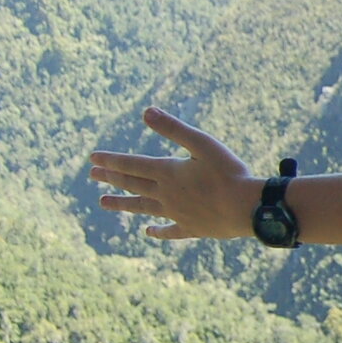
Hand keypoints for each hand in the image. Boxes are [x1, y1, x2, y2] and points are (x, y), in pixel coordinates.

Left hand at [87, 108, 257, 240]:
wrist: (248, 208)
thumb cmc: (229, 172)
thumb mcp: (202, 143)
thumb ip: (173, 128)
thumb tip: (146, 110)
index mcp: (168, 172)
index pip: (132, 165)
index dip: (111, 161)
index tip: (93, 158)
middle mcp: (166, 194)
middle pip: (133, 185)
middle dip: (112, 178)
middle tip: (92, 175)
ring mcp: (177, 213)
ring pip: (143, 207)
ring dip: (122, 203)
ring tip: (103, 202)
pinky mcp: (192, 228)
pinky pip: (169, 230)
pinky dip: (158, 231)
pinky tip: (148, 232)